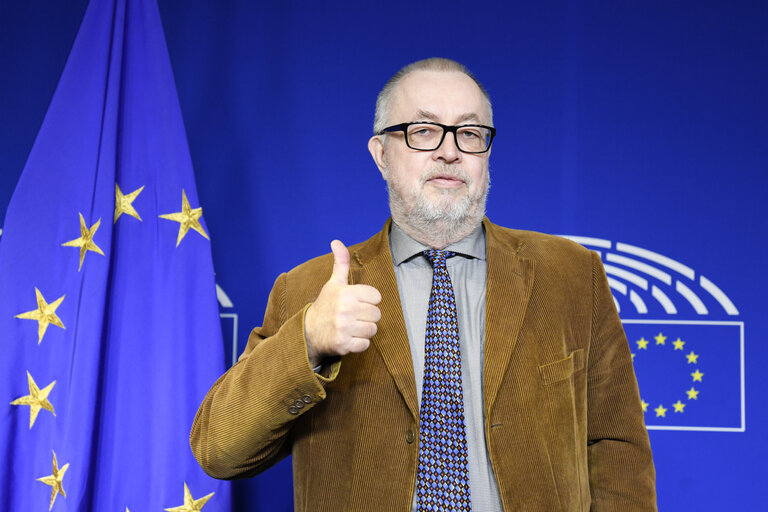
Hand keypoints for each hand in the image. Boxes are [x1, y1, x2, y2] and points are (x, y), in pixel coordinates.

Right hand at [304, 240, 381, 367]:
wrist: (308, 332)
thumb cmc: (325, 305)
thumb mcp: (333, 283)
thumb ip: (340, 263)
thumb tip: (336, 241)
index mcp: (346, 293)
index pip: (376, 297)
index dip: (369, 300)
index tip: (357, 302)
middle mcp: (346, 309)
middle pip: (377, 314)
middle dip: (367, 316)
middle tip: (354, 316)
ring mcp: (344, 328)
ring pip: (372, 330)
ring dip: (364, 330)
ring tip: (351, 327)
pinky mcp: (343, 344)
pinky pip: (365, 345)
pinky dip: (359, 344)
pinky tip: (349, 337)